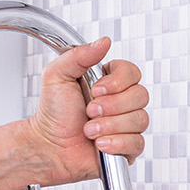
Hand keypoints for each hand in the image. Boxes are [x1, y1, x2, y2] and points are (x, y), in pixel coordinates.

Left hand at [27, 37, 150, 185]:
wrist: (48, 145)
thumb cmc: (53, 113)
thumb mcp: (57, 75)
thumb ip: (79, 55)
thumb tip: (103, 42)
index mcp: (109, 82)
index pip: (132, 72)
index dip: (117, 82)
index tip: (96, 89)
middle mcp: (122, 101)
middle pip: (140, 95)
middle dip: (112, 105)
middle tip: (89, 111)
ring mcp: (127, 125)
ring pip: (139, 119)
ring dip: (110, 126)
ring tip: (89, 130)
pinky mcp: (127, 147)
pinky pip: (137, 143)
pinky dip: (116, 143)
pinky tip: (99, 144)